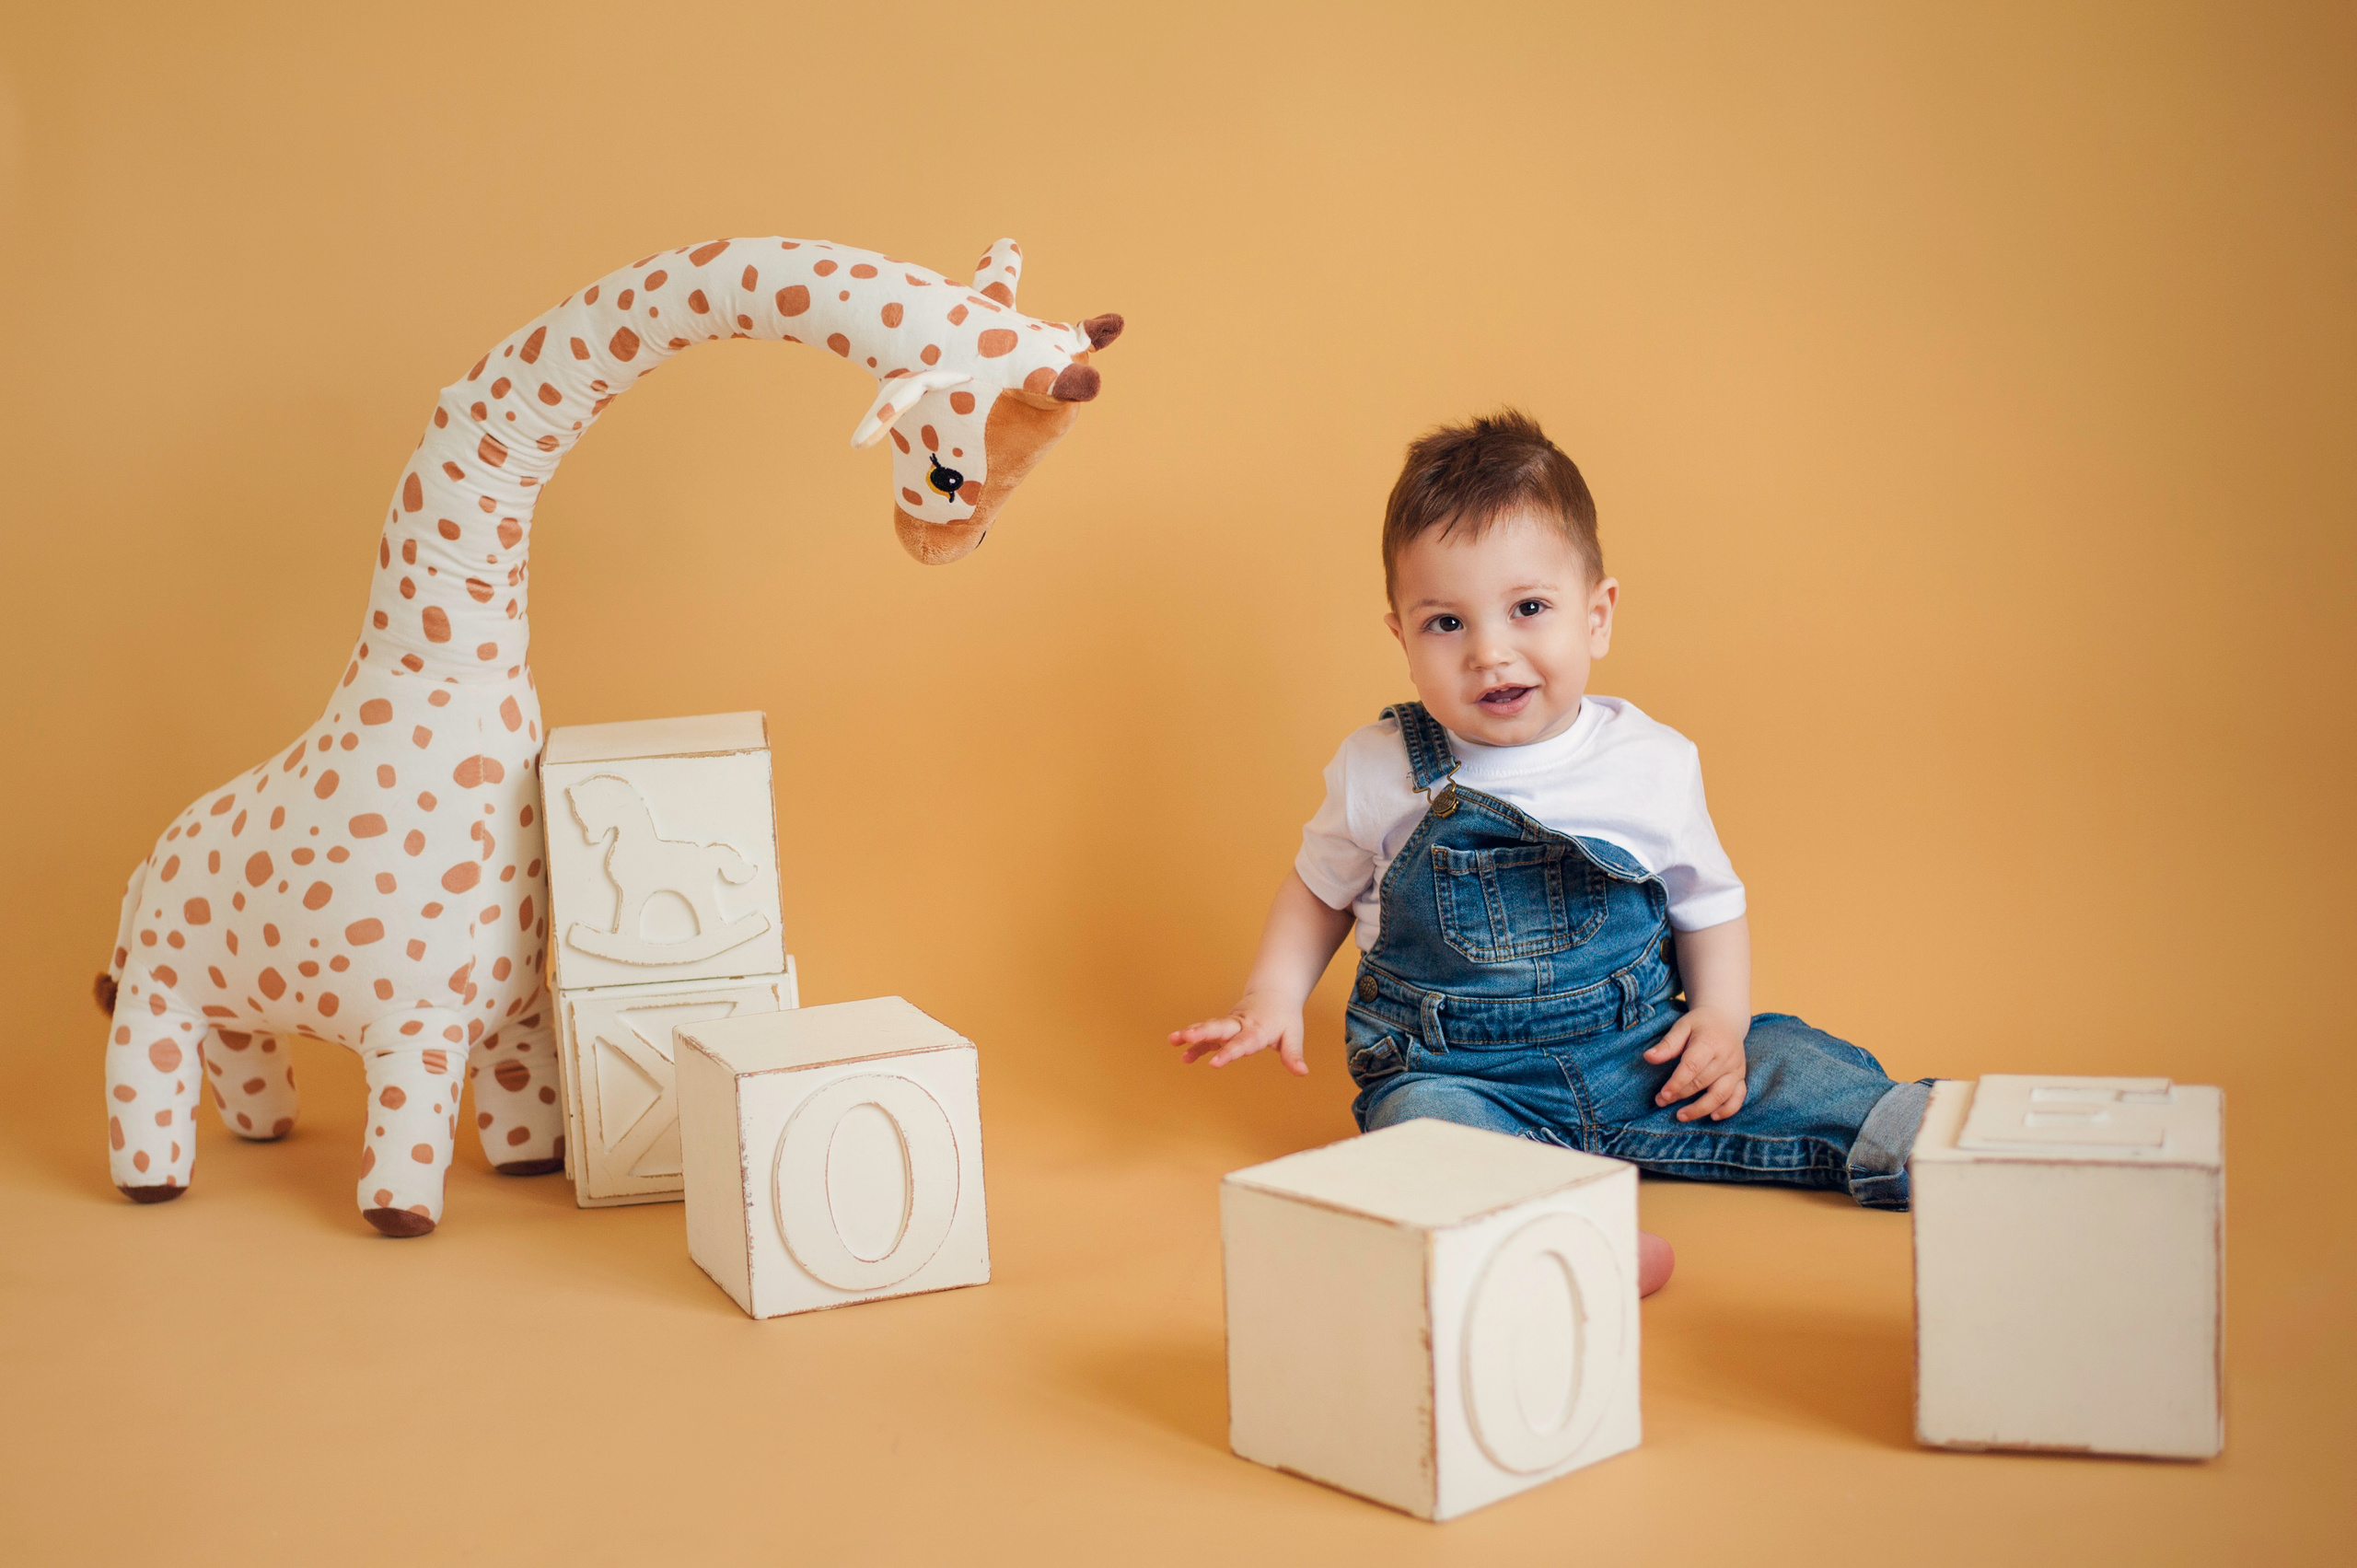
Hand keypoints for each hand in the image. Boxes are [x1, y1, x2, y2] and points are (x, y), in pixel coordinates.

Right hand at [1168, 994, 1308, 1074]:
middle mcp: (1240, 1024)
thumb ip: (1293, 1054)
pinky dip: (1195, 1044)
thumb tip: (1302, 1072)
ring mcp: (1229, 1024)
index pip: (1242, 1042)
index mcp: (1257, 1028)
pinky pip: (1207, 1036)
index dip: (1228, 1053)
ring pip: (1208, 1027)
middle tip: (1186, 1037)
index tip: (1214, 1065)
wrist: (1274, 994)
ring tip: (1173, 1039)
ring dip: (1191, 1033)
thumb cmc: (1284, 1018)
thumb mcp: (1293, 1034)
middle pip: (1219, 1027)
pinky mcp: (1223, 1028)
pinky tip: (1182, 1054)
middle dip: (1202, 1032)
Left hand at [1643, 1005, 1748, 1120]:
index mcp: (1709, 1043)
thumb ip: (1668, 1044)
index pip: (1692, 1066)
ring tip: (1681, 1116)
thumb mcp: (1682, 1027)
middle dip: (1681, 1095)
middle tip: (1661, 1102)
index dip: (1677, 1082)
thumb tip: (1648, 1057)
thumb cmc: (1700, 1024)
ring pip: (1721, 1094)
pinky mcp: (1741, 1077)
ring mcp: (1736, 1069)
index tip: (1663, 1094)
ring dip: (1701, 1108)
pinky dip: (1728, 1109)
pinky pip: (1739, 1097)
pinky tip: (1713, 1117)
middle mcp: (1726, 1058)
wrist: (1726, 1019)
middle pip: (1702, 1082)